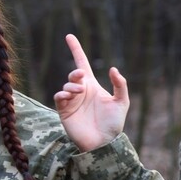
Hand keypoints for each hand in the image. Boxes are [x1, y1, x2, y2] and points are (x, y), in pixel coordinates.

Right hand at [52, 33, 129, 151]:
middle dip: (75, 74)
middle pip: (73, 75)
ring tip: (79, 92)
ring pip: (66, 86)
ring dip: (72, 86)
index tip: (69, 36)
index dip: (76, 49)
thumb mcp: (121, 102)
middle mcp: (81, 92)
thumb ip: (120, 85)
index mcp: (93, 86)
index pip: (81, 63)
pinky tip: (70, 97)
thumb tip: (113, 69)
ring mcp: (71, 101)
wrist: (103, 143)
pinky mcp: (64, 111)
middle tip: (82, 78)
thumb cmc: (113, 124)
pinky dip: (62, 95)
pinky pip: (59, 98)